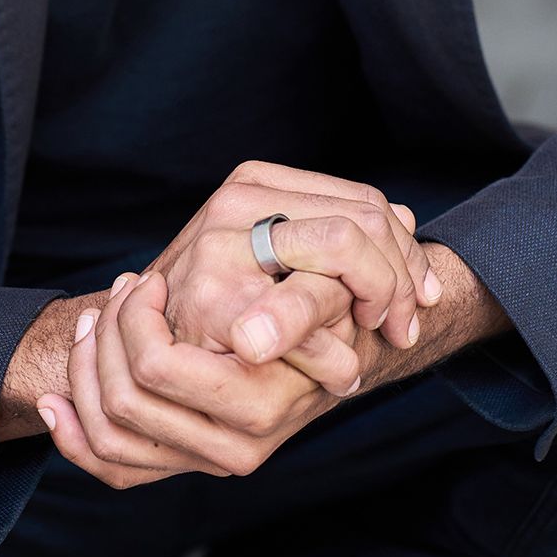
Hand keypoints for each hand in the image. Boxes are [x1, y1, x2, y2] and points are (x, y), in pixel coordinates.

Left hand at [36, 269, 340, 487]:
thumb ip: (296, 307)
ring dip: (85, 371)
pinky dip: (73, 438)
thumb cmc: (327, 309)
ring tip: (97, 319)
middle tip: (121, 290)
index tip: (147, 281)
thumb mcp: (321, 294)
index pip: (158, 367)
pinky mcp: (185, 461)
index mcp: (258, 405)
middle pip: (125, 402)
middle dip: (104, 336)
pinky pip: (115, 470)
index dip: (135, 318)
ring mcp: (205, 460)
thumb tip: (245, 334)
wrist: (342, 352)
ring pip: (110, 438)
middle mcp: (231, 448)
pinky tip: (53, 403)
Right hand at [150, 160, 442, 396]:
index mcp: (252, 182)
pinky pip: (311, 321)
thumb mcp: (274, 258)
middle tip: (402, 327)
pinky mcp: (217, 306)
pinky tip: (342, 374)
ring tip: (376, 347)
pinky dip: (335, 355)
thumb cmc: (215, 306)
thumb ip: (332, 233)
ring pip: (346, 250)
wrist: (136, 342)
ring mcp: (222, 249)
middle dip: (399, 279)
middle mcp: (235, 202)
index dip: (404, 252)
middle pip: (361, 222)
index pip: (362, 201)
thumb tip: (410, 216)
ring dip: (378, 307)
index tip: (419, 298)